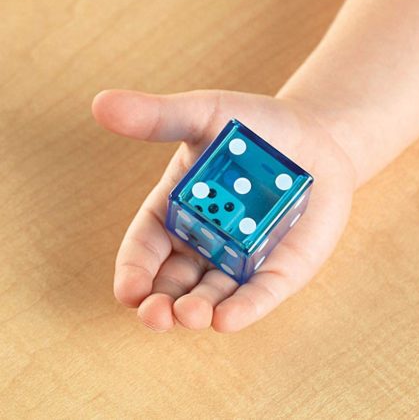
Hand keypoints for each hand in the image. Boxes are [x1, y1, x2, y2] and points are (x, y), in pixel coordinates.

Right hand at [92, 89, 355, 331]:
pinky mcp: (279, 269)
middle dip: (161, 304)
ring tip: (192, 315)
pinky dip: (244, 308)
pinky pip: (259, 294)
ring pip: (212, 296)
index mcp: (176, 212)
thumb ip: (158, 117)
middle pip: (173, 284)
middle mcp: (203, 243)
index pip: (144, 250)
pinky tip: (228, 319)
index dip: (133, 272)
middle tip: (156, 315)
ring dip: (198, 311)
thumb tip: (101, 103)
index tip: (127, 290)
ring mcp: (241, 259)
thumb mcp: (205, 115)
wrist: (313, 135)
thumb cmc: (253, 125)